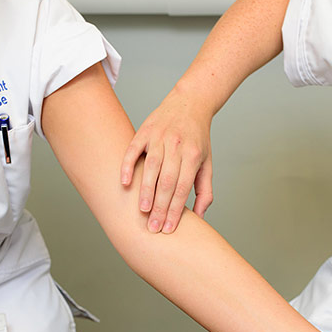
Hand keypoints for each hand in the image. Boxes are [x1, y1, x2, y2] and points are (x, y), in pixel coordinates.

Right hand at [121, 89, 213, 233]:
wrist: (190, 103)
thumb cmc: (197, 139)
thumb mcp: (206, 163)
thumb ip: (204, 190)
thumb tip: (200, 217)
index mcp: (193, 156)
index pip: (183, 188)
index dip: (175, 210)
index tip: (168, 229)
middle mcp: (177, 146)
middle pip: (167, 181)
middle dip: (160, 207)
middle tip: (153, 227)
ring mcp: (160, 137)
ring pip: (151, 167)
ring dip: (146, 191)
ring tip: (142, 211)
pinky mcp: (145, 130)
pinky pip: (133, 150)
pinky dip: (127, 166)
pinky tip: (124, 183)